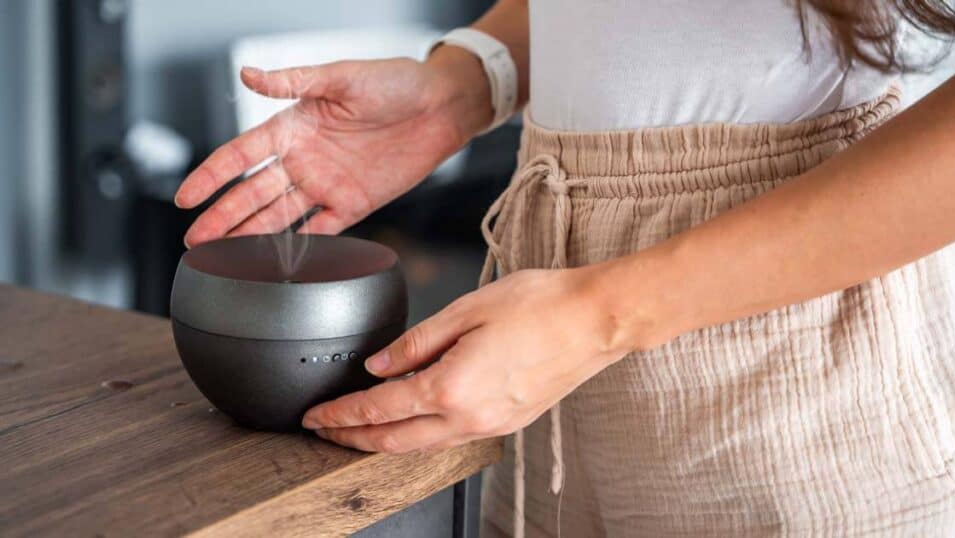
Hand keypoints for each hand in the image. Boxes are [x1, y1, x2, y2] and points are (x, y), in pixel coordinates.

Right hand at [175, 50, 490, 246]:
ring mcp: (326, 184)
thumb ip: (294, 80)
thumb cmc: (394, 82)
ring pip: (278, 217)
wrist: (439, 107)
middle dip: (221, 218)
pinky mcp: (353, 203)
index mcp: (292, 126)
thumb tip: (247, 73)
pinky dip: (299, 248)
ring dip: (250, 237)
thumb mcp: (341, 76)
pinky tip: (275, 262)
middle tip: (195, 242)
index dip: (211, 176)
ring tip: (222, 257)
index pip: (240, 155)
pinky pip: (320, 230)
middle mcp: (304, 158)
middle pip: (252, 194)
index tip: (185, 197)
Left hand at [301, 267, 633, 452]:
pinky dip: (420, 437)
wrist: (595, 320)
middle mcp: (468, 417)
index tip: (315, 415)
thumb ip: (416, 341)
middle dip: (351, 439)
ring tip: (359, 432)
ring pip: (422, 447)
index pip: (378, 409)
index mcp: (451, 387)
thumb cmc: (540, 306)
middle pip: (393, 441)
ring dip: (384, 442)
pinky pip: (451, 439)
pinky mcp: (508, 422)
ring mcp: (491, 425)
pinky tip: (413, 422)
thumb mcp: (466, 310)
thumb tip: (380, 364)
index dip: (339, 415)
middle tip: (323, 431)